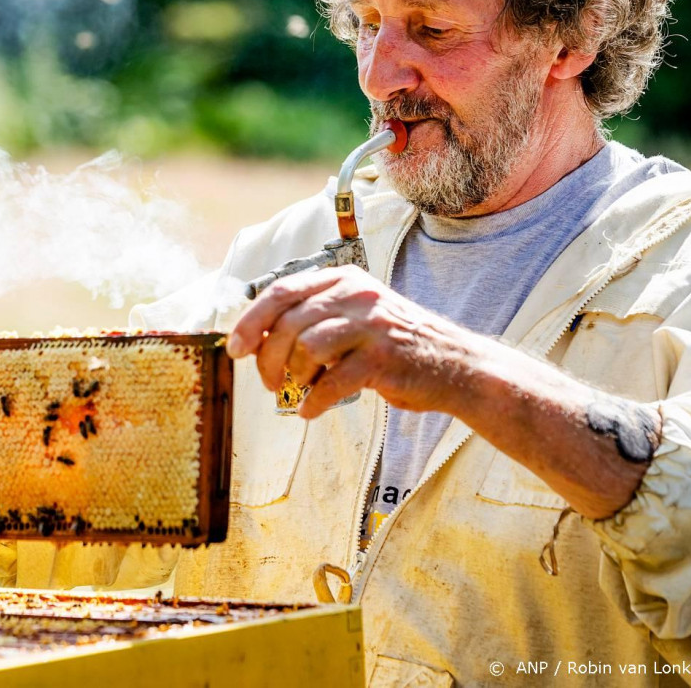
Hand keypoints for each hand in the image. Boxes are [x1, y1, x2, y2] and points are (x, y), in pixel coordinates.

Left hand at [225, 265, 482, 418]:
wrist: (455, 365)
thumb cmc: (393, 346)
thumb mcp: (352, 316)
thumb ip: (309, 318)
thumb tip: (252, 338)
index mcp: (342, 280)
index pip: (280, 291)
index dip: (250, 321)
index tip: (235, 349)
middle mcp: (356, 295)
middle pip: (287, 323)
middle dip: (268, 358)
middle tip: (269, 383)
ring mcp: (371, 325)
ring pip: (306, 348)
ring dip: (294, 377)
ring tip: (299, 391)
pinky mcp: (384, 358)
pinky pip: (333, 382)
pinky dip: (315, 401)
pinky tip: (312, 410)